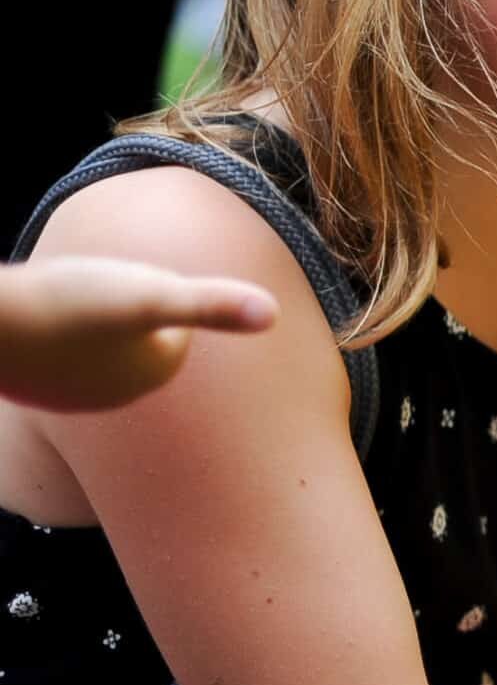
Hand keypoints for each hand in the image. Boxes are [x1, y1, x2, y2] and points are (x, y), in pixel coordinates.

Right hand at [0, 256, 278, 410]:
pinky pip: (58, 342)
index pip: (172, 314)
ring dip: (83, 312)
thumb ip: (211, 305)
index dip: (148, 287)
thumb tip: (273, 315)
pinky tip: (36, 321)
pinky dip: (52, 327)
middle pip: (135, 323)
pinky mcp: (35, 385)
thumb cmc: (72, 305)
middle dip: (119, 301)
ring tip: (61, 307)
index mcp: (158, 375)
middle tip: (87, 295)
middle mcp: (118, 397)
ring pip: (95, 332)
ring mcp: (72, 394)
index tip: (122, 291)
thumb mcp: (151, 295)